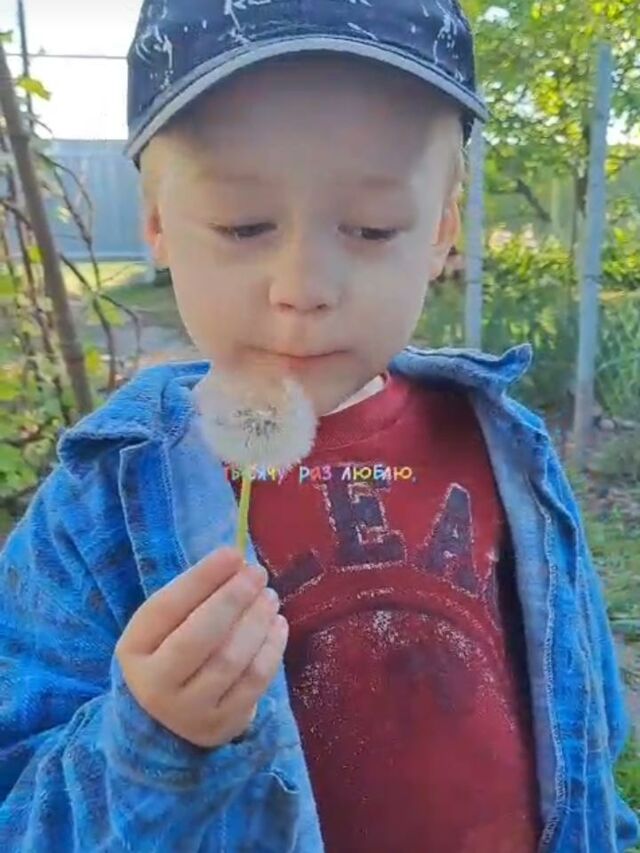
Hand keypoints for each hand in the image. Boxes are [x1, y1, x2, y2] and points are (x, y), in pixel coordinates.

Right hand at [115, 547, 287, 747]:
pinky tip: (278, 624)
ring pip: (230, 661)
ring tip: (269, 596)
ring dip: (257, 621)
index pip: (166, 609)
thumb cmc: (170, 653)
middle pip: (199, 638)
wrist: (165, 722)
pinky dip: (271, 648)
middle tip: (257, 573)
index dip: (202, 579)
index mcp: (134, 651)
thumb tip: (238, 562)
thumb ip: (194, 596)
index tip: (233, 553)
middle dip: (233, 599)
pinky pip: (254, 683)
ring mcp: (189, 712)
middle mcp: (155, 687)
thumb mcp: (165, 626)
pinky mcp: (222, 727)